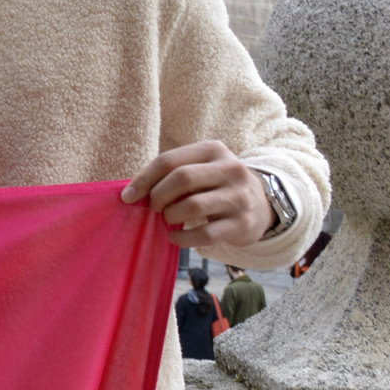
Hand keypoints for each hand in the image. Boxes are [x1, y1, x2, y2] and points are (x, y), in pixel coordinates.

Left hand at [122, 141, 271, 248]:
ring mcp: (239, 196)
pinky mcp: (242, 223)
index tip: (128, 197)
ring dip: (171, 216)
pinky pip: (204, 234)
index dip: (143, 179)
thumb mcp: (199, 169)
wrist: (260, 205)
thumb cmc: (215, 186)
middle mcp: (231, 169)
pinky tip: (176, 236)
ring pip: (192, 206)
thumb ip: (170, 175)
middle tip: (153, 207)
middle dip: (158, 196)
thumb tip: (131, 194)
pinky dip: (182, 238)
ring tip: (168, 219)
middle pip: (182, 178)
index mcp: (213, 150)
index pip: (169, 160)